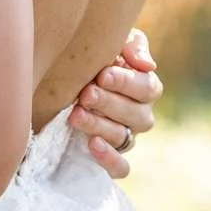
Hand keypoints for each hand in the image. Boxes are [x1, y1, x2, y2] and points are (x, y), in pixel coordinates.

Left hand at [72, 28, 161, 177]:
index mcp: (145, 87)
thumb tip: (148, 65)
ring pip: (123, 138)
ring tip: (76, 115)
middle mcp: (140, 115)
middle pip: (137, 115)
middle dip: (110, 103)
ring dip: (100, 126)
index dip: (127, 83)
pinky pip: (121, 168)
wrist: (61, 80)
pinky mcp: (111, 158)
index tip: (103, 75)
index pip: (147, 88)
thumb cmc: (93, 56)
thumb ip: (132, 46)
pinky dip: (109, 159)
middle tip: (86, 95)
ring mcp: (126, 138)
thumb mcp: (113, 42)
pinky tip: (92, 145)